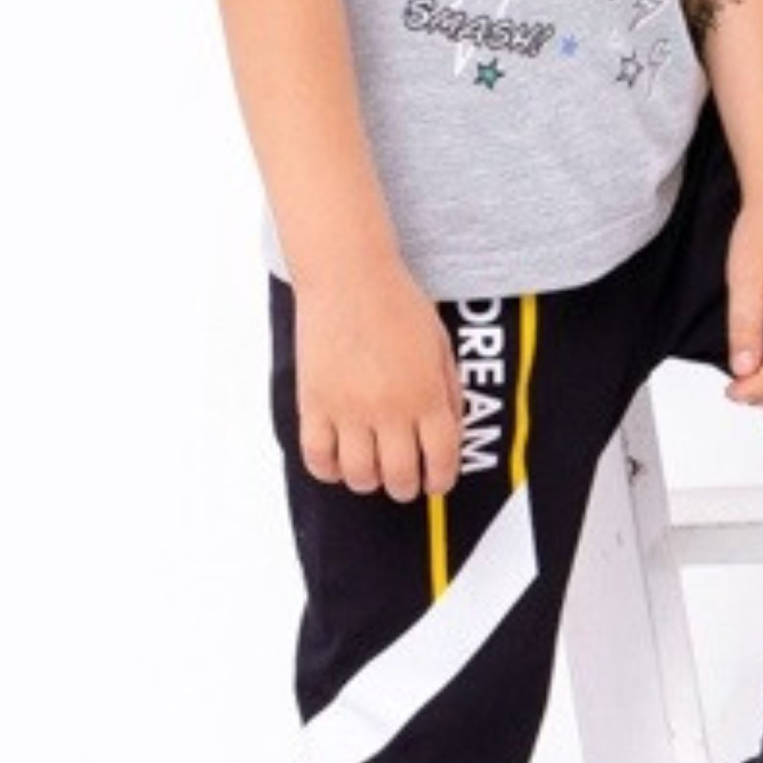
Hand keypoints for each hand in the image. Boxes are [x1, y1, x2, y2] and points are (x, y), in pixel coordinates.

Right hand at [293, 260, 464, 500]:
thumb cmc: (398, 304)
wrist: (349, 275)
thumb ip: (449, 394)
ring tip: (370, 466)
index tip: (436, 481)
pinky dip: (328, 469)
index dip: (441, 480)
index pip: (440, 461)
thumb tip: (448, 436)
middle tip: (404, 479)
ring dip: (368, 480)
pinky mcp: (313, 404)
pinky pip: (317, 458)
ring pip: (358, 477)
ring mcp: (348, 409)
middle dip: (406, 487)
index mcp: (427, 395)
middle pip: (399, 478)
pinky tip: (338, 459)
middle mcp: (389, 409)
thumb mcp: (441, 347)